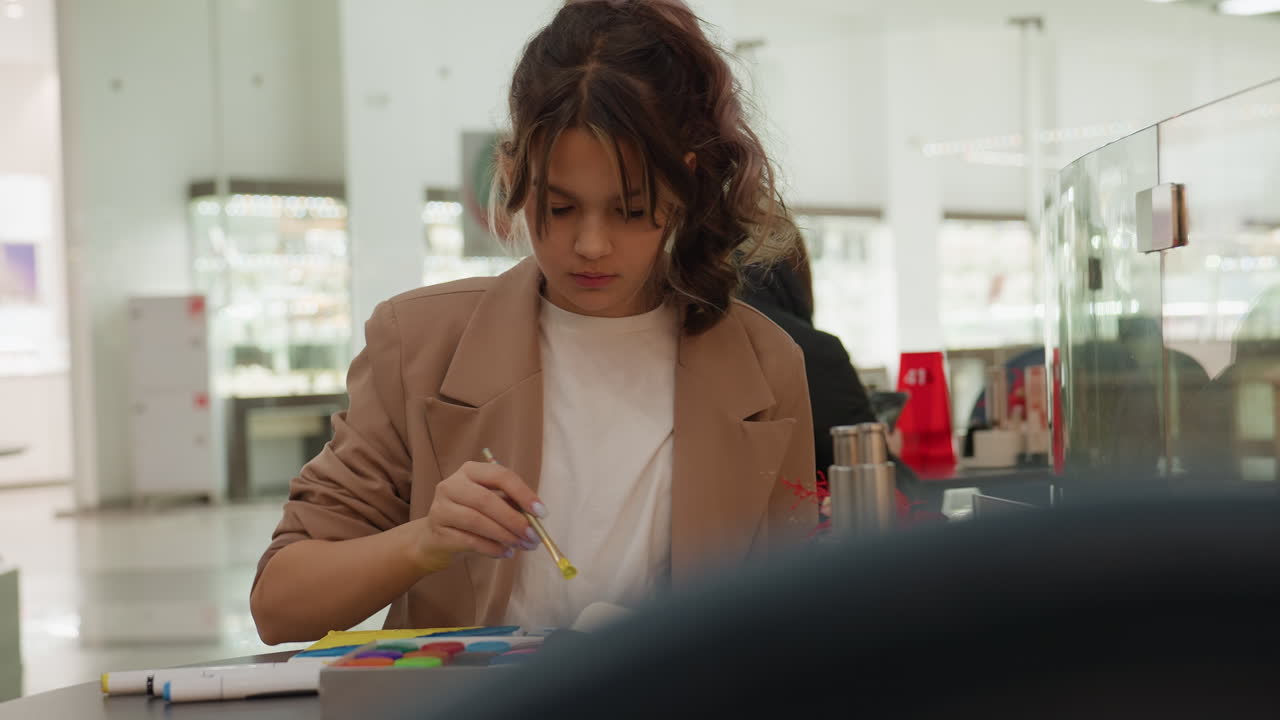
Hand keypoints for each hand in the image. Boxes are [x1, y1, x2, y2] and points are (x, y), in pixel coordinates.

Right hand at [411, 461, 545, 571]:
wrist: (434, 540)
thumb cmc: (470, 518)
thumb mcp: (492, 506)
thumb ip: (512, 506)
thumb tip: (537, 520)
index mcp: (470, 471)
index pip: (500, 475)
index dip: (523, 493)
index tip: (542, 513)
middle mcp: (452, 485)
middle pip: (487, 500)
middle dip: (514, 520)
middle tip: (533, 536)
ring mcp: (441, 507)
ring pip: (477, 521)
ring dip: (505, 536)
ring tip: (521, 546)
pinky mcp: (438, 531)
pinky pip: (469, 541)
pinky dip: (492, 548)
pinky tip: (505, 553)